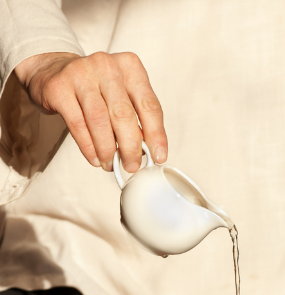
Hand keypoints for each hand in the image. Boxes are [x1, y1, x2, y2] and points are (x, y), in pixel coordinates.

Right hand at [14, 52, 167, 171]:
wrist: (54, 70)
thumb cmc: (97, 87)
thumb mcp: (123, 93)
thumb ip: (137, 116)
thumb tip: (148, 150)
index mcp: (130, 67)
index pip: (149, 105)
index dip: (156, 135)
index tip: (159, 157)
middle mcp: (107, 66)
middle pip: (124, 115)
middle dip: (131, 148)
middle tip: (132, 165)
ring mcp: (81, 74)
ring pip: (100, 122)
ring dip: (108, 150)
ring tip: (111, 165)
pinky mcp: (59, 88)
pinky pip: (78, 125)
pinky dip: (89, 148)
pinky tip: (96, 159)